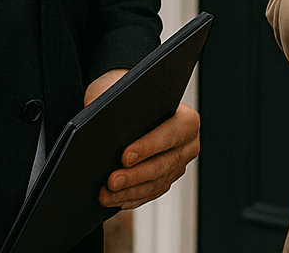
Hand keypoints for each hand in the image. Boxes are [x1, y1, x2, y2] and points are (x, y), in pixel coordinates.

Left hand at [86, 69, 200, 210]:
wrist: (134, 103)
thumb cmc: (128, 95)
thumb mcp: (121, 89)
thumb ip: (115, 103)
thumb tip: (100, 124)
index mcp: (187, 119)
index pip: (170, 134)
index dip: (148, 147)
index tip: (125, 156)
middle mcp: (188, 144)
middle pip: (163, 164)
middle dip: (135, 175)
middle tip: (112, 180)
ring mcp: (179, 165)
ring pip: (155, 183)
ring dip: (129, 191)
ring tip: (106, 194)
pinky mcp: (167, 180)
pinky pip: (150, 193)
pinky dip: (130, 198)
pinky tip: (113, 200)